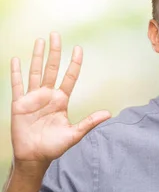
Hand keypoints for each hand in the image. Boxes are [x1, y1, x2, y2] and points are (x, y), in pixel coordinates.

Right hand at [10, 32, 110, 166]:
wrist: (35, 157)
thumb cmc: (54, 146)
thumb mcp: (74, 133)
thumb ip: (89, 122)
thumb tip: (108, 114)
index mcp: (61, 101)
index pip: (69, 77)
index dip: (74, 63)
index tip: (78, 48)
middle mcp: (47, 96)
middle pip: (52, 68)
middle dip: (54, 52)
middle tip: (56, 34)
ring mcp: (33, 98)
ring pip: (35, 72)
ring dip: (36, 56)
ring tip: (40, 41)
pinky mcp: (19, 104)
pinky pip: (17, 85)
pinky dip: (16, 73)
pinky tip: (16, 60)